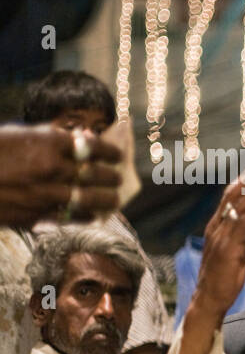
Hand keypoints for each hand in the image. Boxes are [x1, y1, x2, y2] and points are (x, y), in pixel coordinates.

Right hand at [0, 124, 121, 226]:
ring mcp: (43, 194)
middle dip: (112, 176)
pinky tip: (95, 215)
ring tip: (115, 198)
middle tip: (118, 177)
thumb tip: (82, 138)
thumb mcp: (18, 135)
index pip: (93, 146)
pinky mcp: (34, 216)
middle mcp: (50, 168)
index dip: (110, 151)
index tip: (117, 154)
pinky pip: (71, 219)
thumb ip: (51, 137)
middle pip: (96, 174)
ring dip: (108, 199)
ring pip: (90, 199)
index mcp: (46, 142)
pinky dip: (87, 217)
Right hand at [180, 159, 244, 353]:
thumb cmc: (225, 276)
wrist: (210, 298)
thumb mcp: (235, 248)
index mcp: (218, 224)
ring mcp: (220, 235)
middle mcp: (217, 225)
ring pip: (239, 204)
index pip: (232, 195)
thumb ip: (241, 231)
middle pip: (235, 193)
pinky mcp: (227, 247)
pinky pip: (244, 224)